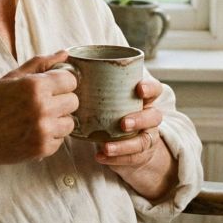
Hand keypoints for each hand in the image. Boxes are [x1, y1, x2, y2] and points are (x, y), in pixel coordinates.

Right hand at [0, 51, 77, 169]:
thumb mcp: (12, 77)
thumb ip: (40, 63)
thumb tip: (64, 54)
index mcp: (35, 86)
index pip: (70, 80)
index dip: (61, 82)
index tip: (52, 87)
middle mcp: (42, 108)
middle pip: (74, 101)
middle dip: (61, 101)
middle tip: (43, 104)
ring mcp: (44, 130)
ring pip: (70, 122)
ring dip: (58, 120)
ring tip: (39, 119)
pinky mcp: (43, 149)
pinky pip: (61, 140)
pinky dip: (50, 137)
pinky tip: (33, 132)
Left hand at [94, 78, 177, 199]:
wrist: (130, 145)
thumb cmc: (114, 114)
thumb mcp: (110, 99)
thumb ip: (98, 85)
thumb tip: (68, 64)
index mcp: (143, 100)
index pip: (155, 90)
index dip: (150, 88)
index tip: (138, 88)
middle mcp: (149, 117)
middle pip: (154, 116)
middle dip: (140, 119)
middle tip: (123, 123)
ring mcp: (147, 137)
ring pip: (143, 141)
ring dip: (125, 145)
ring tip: (106, 146)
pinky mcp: (140, 155)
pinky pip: (131, 159)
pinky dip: (115, 159)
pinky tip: (100, 156)